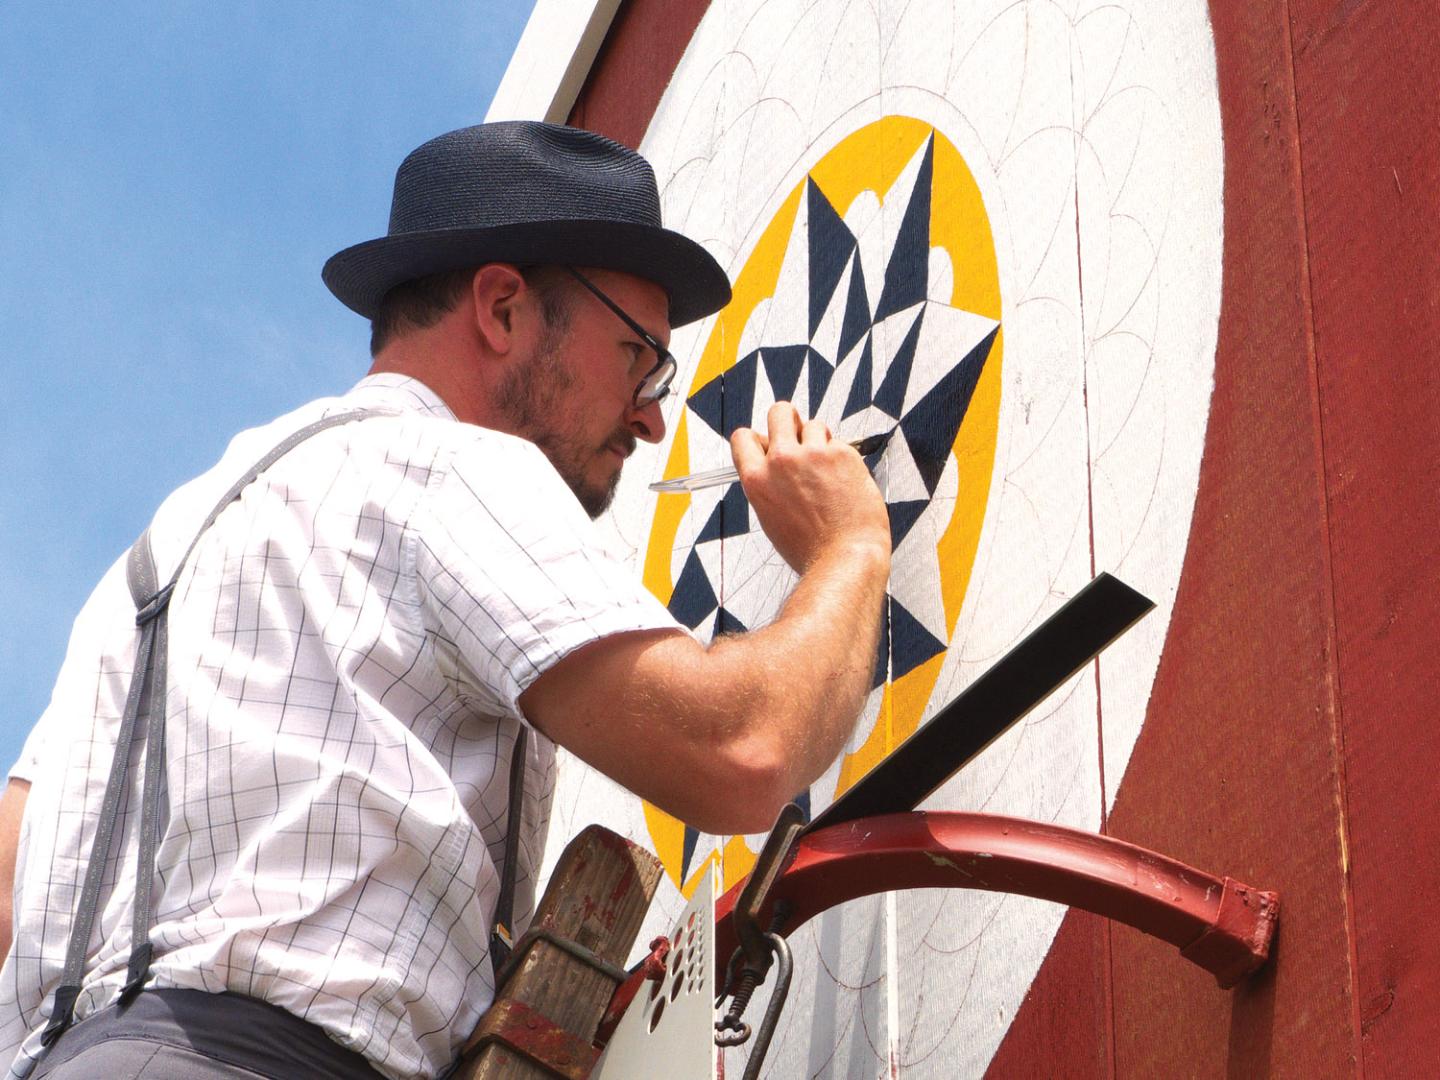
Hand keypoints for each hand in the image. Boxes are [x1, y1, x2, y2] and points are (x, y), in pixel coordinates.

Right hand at [730, 402, 890, 573]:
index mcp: (758, 480)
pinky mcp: (842, 454)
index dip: (757, 438)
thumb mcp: (772, 517)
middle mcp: (781, 461)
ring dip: (820, 441)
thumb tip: (772, 460)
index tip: (768, 442)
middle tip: (800, 437)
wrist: (845, 557)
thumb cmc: (812, 549)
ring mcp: (813, 454)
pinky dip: (842, 457)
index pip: (743, 437)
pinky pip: (839, 442)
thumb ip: (769, 483)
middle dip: (789, 420)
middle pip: (779, 412)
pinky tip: (845, 480)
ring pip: (814, 424)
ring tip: (827, 469)